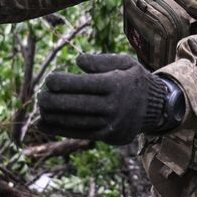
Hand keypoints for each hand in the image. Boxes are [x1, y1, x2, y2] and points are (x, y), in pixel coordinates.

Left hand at [37, 53, 184, 144]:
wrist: (157, 107)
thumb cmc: (135, 80)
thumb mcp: (124, 62)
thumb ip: (101, 61)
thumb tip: (78, 61)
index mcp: (115, 85)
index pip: (81, 85)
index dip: (60, 83)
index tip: (49, 80)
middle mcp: (113, 106)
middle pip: (75, 105)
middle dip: (52, 101)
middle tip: (40, 95)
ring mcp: (110, 123)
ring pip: (75, 122)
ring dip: (53, 116)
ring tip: (40, 109)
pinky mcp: (107, 136)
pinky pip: (79, 133)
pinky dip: (58, 129)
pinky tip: (43, 124)